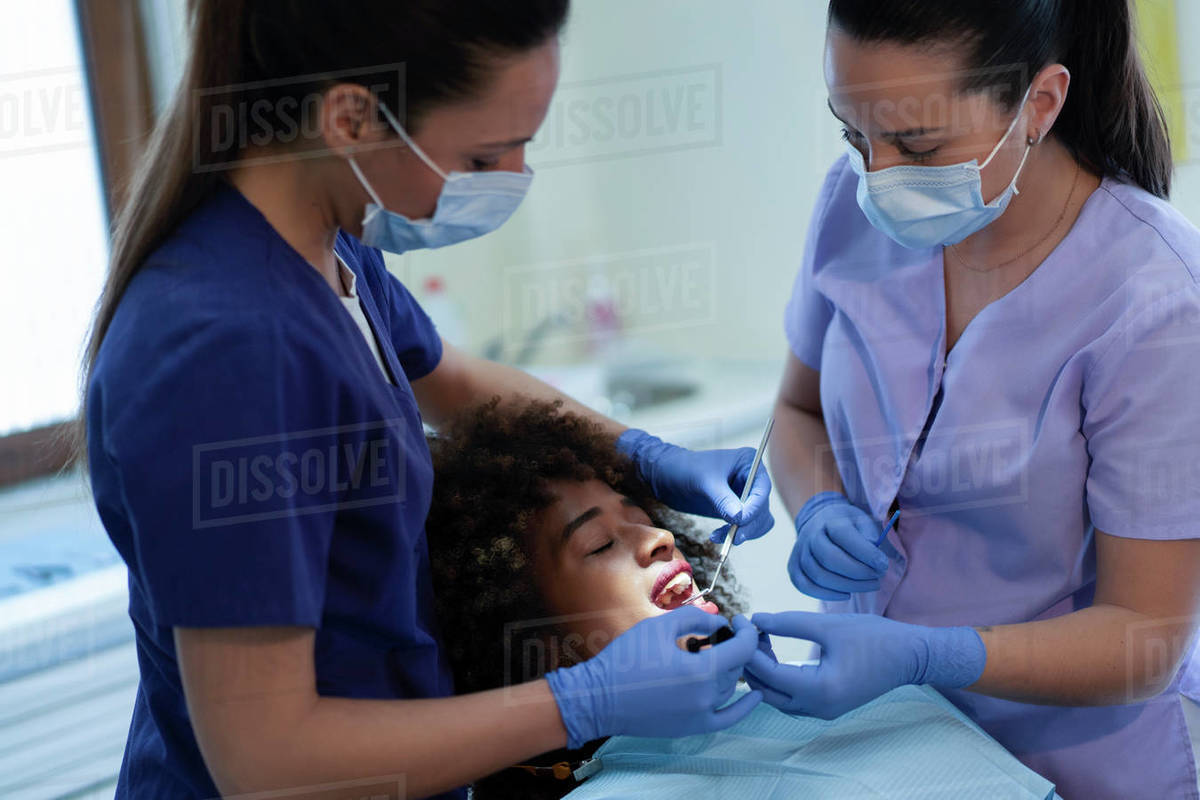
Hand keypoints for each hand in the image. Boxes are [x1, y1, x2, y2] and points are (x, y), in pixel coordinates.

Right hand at [545, 609, 762, 747]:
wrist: (600, 697)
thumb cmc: (626, 659)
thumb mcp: (660, 626)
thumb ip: (696, 618)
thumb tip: (719, 624)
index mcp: (701, 670)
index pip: (743, 648)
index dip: (746, 630)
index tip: (739, 621)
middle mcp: (707, 696)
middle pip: (737, 667)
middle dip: (733, 646)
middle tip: (716, 633)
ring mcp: (701, 715)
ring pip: (730, 687)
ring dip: (728, 668)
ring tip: (708, 653)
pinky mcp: (693, 727)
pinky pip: (728, 718)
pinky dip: (745, 707)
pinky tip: (757, 695)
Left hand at [617, 429, 773, 543]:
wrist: (666, 476)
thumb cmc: (684, 469)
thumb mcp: (704, 481)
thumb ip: (723, 499)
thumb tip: (739, 518)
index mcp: (749, 463)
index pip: (762, 489)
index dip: (754, 508)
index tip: (740, 521)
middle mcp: (751, 478)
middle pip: (762, 508)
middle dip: (749, 524)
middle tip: (733, 537)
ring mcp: (744, 494)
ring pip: (757, 520)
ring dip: (743, 532)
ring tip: (720, 537)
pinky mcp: (735, 508)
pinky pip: (745, 526)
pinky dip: (735, 533)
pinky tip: (718, 536)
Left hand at [744, 611, 985, 719]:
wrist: (911, 657)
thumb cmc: (875, 637)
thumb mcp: (828, 625)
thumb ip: (788, 623)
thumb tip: (754, 619)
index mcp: (819, 690)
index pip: (767, 672)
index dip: (747, 646)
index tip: (739, 621)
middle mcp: (818, 708)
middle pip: (766, 692)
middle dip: (750, 662)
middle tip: (747, 631)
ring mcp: (822, 711)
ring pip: (776, 698)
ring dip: (763, 671)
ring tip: (760, 638)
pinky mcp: (827, 706)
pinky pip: (790, 698)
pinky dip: (778, 678)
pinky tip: (775, 651)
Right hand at [789, 492, 888, 599]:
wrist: (821, 523)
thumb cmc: (848, 526)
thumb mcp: (863, 521)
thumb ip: (870, 535)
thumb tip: (874, 555)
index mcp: (830, 521)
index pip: (844, 535)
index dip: (865, 553)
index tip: (883, 564)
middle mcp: (811, 535)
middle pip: (830, 559)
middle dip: (858, 573)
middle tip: (877, 579)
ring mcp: (800, 551)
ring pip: (819, 575)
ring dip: (847, 586)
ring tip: (867, 586)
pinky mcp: (793, 566)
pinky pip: (804, 585)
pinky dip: (825, 594)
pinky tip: (845, 595)